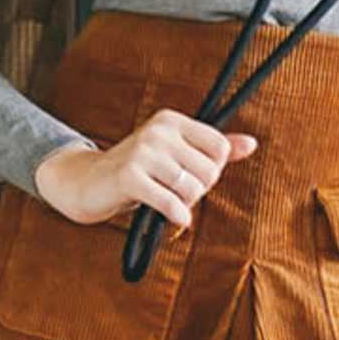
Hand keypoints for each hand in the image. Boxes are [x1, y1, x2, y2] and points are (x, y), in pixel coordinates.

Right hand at [35, 107, 257, 229]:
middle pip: (209, 171)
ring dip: (185, 204)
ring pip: (192, 188)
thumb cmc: (138, 172)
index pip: (220, 148)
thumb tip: (251, 144)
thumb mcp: (175, 154)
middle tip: (174, 192)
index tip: (191, 176)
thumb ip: (214, 149)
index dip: (213, 170)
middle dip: (198, 190)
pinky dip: (177, 217)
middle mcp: (159, 131)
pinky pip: (171, 203)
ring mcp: (143, 152)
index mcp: (172, 121)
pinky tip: (173, 219)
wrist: (86, 183)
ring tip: (168, 201)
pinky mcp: (130, 177)